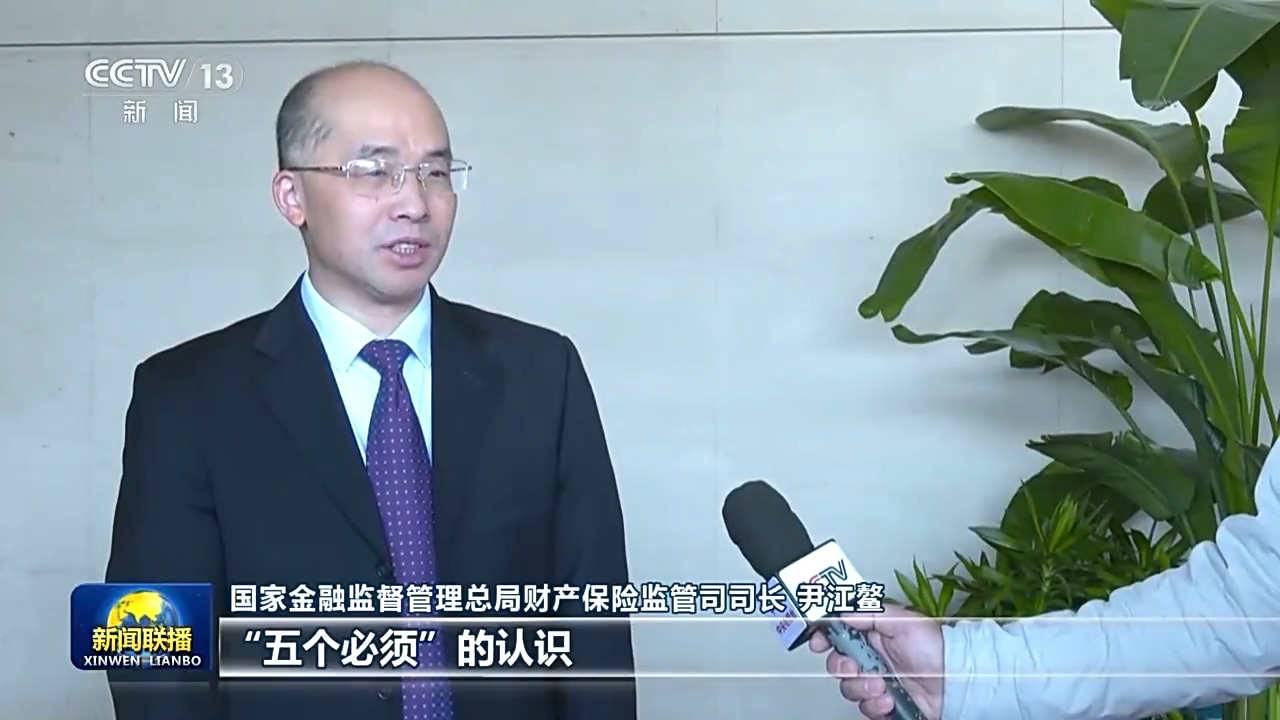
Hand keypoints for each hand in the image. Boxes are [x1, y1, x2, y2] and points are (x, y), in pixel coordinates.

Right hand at [808, 604, 944, 719]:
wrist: (955, 682)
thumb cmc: (935, 648)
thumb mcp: (902, 622)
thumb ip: (869, 614)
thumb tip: (842, 611)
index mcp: (871, 634)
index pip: (836, 632)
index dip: (823, 637)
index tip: (818, 642)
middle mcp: (870, 657)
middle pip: (836, 663)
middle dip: (843, 668)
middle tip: (856, 668)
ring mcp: (875, 681)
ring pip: (849, 688)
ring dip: (862, 689)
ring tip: (882, 686)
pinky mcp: (883, 702)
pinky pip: (865, 707)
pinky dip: (874, 706)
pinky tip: (888, 700)